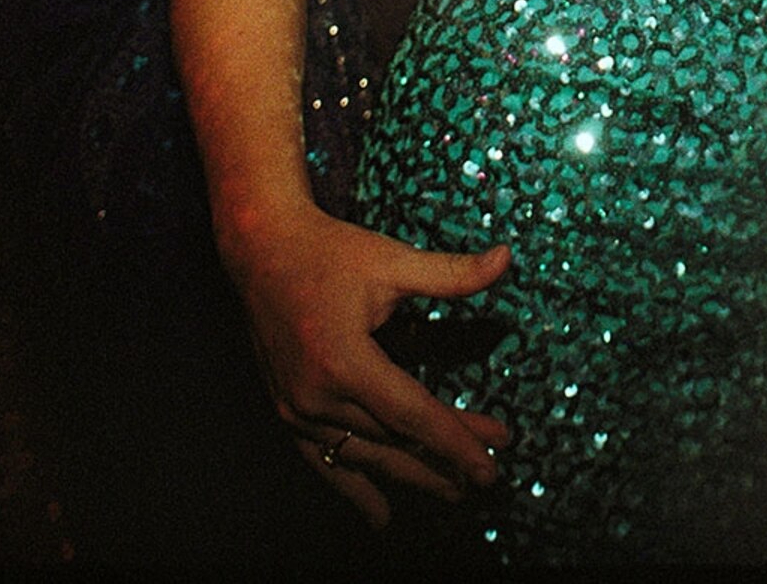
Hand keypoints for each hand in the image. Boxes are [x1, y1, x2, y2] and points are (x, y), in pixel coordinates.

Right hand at [225, 202, 512, 528]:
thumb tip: (506, 259)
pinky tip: (382, 516)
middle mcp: (316, 395)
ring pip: (366, 454)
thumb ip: (451, 273)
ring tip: (455, 492)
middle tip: (491, 476)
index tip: (492, 463)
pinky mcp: (287, 410)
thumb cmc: (330, 251)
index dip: (457, 441)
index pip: (413, 415)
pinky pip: (325, 460)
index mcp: (343, 361)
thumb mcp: (392, 259)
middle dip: (446, 459)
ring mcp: (297, 408)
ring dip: (412, 475)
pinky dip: (354, 488)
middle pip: (396, 439)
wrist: (261, 249)